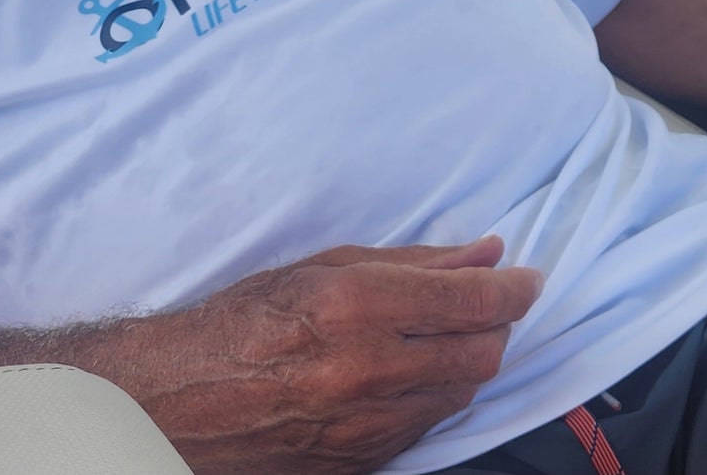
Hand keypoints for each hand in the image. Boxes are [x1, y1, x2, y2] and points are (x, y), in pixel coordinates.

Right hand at [142, 235, 543, 474]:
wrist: (178, 399)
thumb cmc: (244, 320)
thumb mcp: (326, 267)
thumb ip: (416, 263)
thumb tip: (485, 254)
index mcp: (356, 307)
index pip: (473, 302)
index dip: (516, 289)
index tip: (528, 278)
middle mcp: (367, 369)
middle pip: (481, 355)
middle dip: (498, 326)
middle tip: (489, 304)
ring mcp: (363, 425)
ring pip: (460, 395)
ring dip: (467, 362)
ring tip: (442, 336)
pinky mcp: (358, 462)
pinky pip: (425, 429)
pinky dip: (432, 398)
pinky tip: (410, 374)